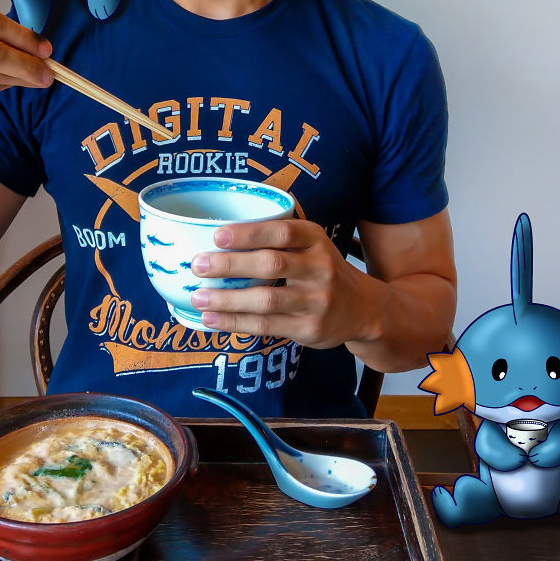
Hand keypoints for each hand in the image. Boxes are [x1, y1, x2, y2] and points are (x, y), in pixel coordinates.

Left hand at [188, 219, 365, 346]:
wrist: (362, 309)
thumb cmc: (320, 270)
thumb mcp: (311, 244)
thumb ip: (276, 238)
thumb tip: (217, 236)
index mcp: (316, 239)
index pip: (282, 232)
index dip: (249, 233)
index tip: (216, 235)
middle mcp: (320, 267)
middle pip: (271, 265)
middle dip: (230, 265)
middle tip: (197, 265)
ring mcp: (317, 301)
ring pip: (266, 300)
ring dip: (227, 299)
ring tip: (198, 297)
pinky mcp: (310, 328)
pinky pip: (266, 326)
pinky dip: (235, 322)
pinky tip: (212, 318)